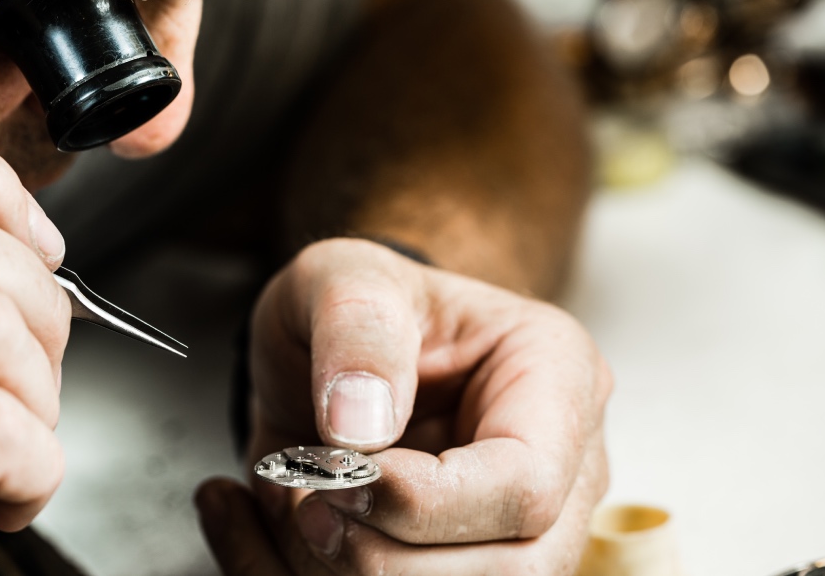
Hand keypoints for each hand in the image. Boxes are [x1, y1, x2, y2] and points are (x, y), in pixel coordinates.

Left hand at [196, 238, 610, 574]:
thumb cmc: (362, 304)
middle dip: (388, 558)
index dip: (425, 502)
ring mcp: (519, 527)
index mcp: (557, 379)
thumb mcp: (344, 277)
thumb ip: (356, 329)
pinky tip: (264, 521)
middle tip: (306, 500)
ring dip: (347, 572)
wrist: (338, 348)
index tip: (340, 476)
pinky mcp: (462, 561)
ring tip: (287, 501)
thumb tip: (360, 427)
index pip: (526, 485)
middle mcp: (560, 466)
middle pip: (515, 570)